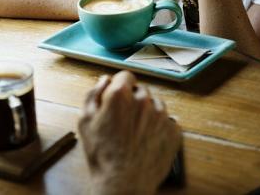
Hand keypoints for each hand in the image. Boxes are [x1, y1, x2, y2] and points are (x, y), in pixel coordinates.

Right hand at [78, 71, 181, 194]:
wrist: (123, 183)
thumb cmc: (102, 154)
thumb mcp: (85, 120)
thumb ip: (93, 94)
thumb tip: (104, 80)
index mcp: (120, 95)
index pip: (126, 76)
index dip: (119, 85)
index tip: (118, 96)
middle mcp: (144, 101)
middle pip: (141, 90)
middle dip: (133, 100)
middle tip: (124, 119)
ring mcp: (161, 116)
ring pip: (155, 105)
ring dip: (147, 112)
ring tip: (135, 132)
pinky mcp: (174, 131)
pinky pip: (167, 121)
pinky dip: (159, 127)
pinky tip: (147, 139)